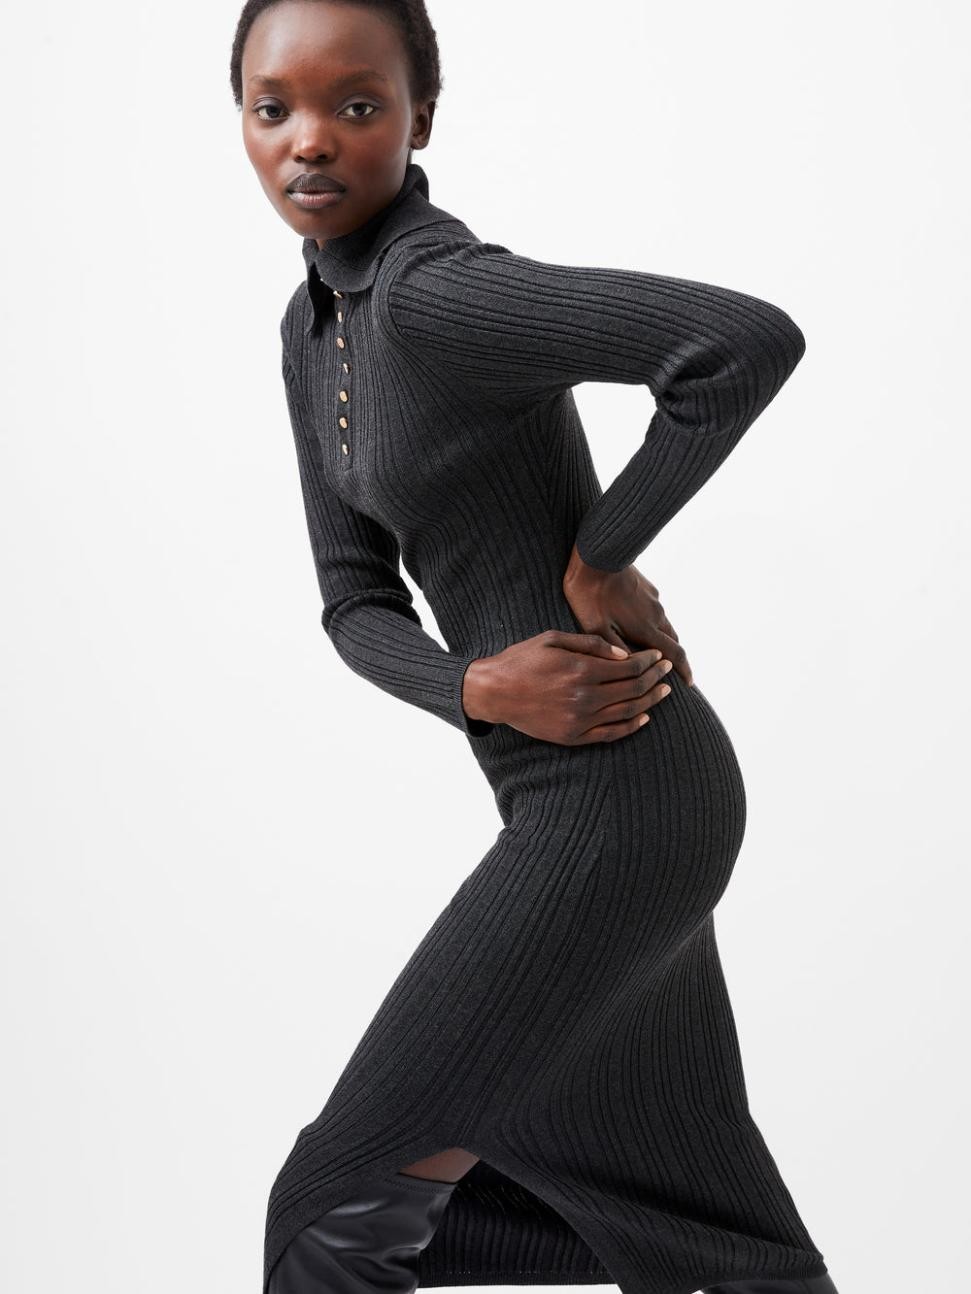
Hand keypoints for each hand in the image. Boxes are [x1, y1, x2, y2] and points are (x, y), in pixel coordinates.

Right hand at [461, 631, 674, 745]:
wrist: (494, 692)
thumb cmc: (523, 659)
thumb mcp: (554, 638)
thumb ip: (591, 644)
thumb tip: (624, 653)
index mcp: (581, 670)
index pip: (629, 666)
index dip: (648, 660)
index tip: (658, 656)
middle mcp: (584, 697)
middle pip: (633, 689)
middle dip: (655, 677)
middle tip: (666, 670)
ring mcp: (580, 720)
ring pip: (628, 712)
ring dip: (650, 701)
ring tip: (663, 692)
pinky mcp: (573, 736)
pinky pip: (611, 734)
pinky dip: (631, 726)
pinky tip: (644, 717)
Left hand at [562, 542, 693, 686]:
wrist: (597, 555)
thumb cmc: (590, 594)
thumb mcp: (596, 627)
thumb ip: (615, 650)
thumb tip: (634, 669)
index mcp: (645, 628)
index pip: (674, 654)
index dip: (684, 670)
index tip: (689, 683)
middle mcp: (656, 614)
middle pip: (673, 641)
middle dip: (674, 658)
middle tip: (668, 671)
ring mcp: (653, 599)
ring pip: (664, 625)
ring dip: (664, 640)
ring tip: (653, 651)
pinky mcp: (647, 588)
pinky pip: (655, 610)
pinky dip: (653, 623)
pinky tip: (639, 624)